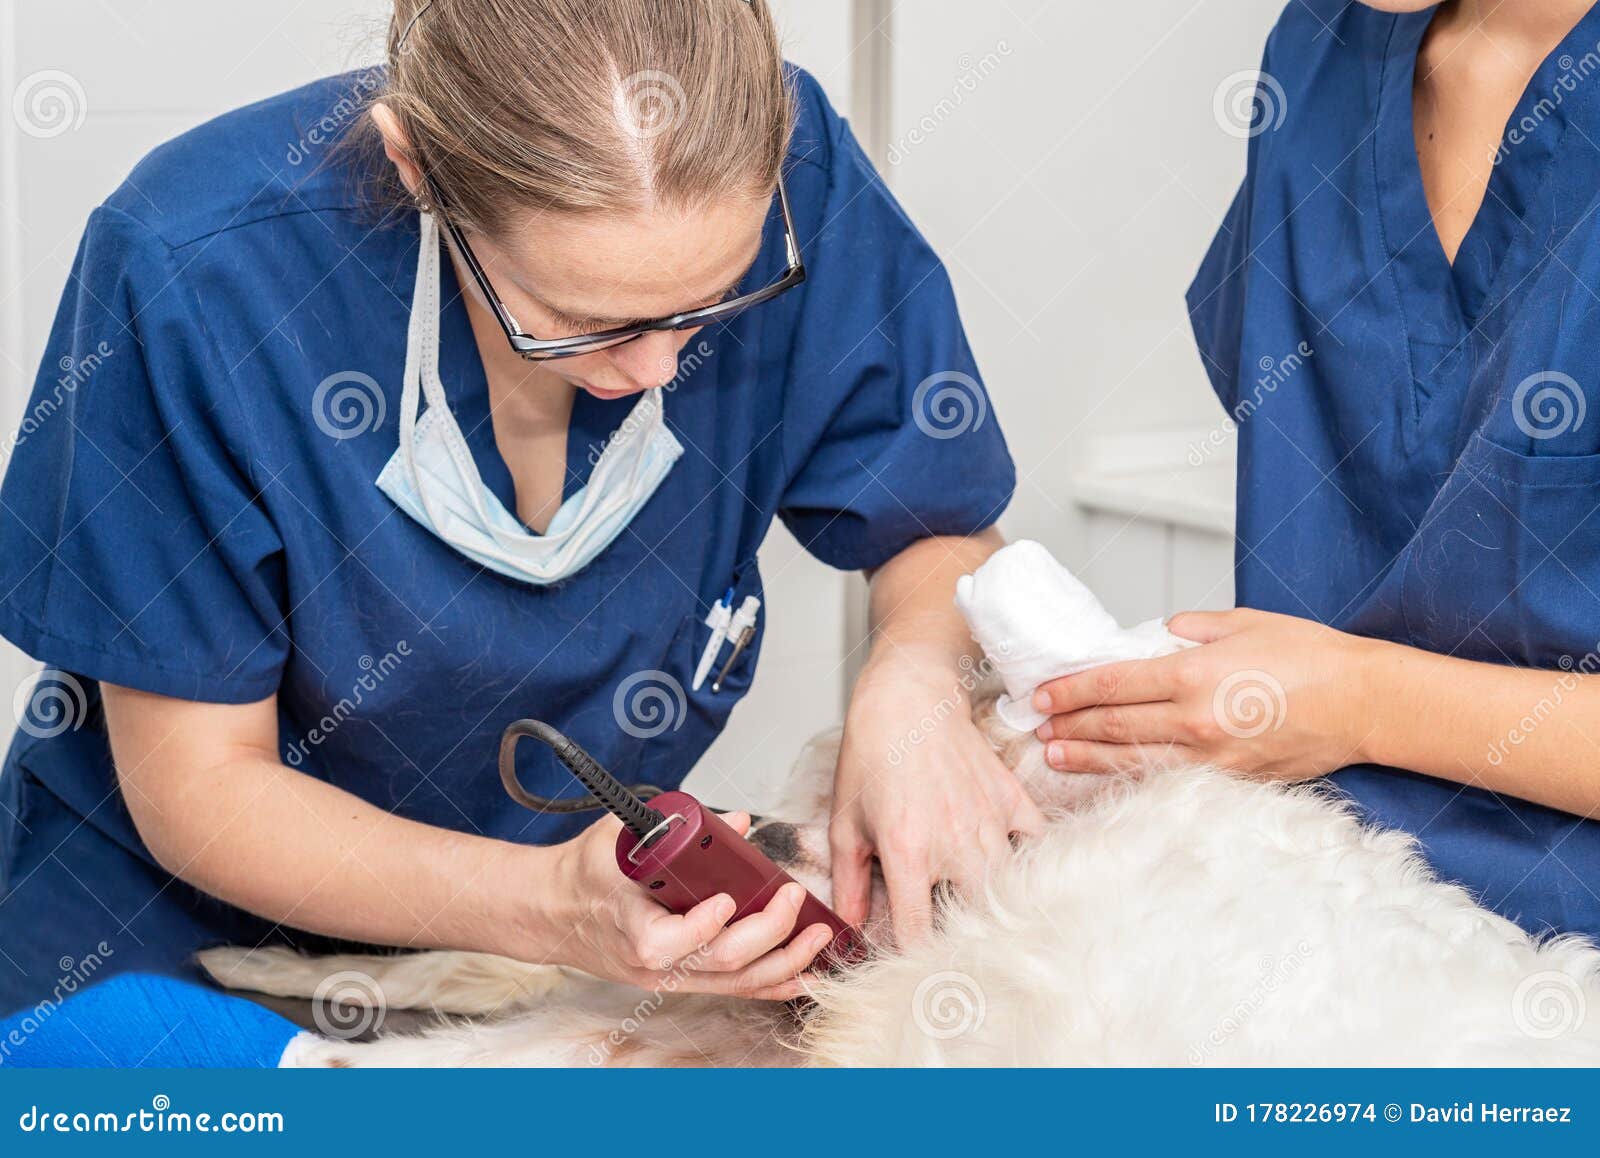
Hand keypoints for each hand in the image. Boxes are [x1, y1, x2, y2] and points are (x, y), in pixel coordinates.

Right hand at [534, 812, 833, 1000]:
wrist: (554, 913)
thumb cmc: (586, 874)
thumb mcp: (619, 837)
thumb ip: (672, 825)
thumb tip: (738, 822)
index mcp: (630, 926)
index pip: (669, 942)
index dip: (704, 925)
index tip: (728, 899)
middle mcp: (653, 964)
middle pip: (719, 962)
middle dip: (768, 932)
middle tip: (794, 897)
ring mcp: (671, 978)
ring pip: (736, 982)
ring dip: (785, 961)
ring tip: (820, 936)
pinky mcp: (684, 981)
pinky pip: (736, 989)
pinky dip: (775, 983)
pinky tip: (806, 974)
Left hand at [829, 650, 1046, 945]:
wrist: (908, 700)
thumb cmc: (871, 758)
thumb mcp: (844, 823)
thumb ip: (849, 882)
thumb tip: (851, 927)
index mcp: (908, 852)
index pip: (918, 933)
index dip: (914, 960)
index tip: (914, 970)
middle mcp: (954, 843)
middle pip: (974, 920)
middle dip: (964, 941)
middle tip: (955, 947)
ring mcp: (989, 822)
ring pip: (1008, 889)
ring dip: (996, 906)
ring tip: (985, 916)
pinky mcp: (1011, 801)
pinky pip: (1037, 846)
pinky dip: (1030, 862)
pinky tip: (1015, 870)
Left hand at [1032, 608, 1376, 780]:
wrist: (1363, 703)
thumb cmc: (1310, 657)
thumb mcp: (1245, 623)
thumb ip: (1194, 627)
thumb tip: (1161, 631)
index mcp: (1193, 673)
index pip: (1113, 684)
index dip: (1070, 690)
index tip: (1041, 695)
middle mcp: (1195, 719)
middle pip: (1114, 725)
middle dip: (1069, 726)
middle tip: (1036, 728)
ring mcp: (1212, 756)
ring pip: (1133, 759)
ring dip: (1088, 758)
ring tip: (1055, 756)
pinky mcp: (1230, 778)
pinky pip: (1169, 778)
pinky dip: (1132, 777)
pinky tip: (1109, 775)